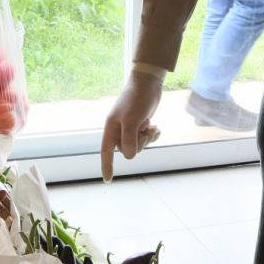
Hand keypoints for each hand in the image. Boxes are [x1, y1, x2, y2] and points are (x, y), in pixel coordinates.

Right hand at [100, 64, 165, 182]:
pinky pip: (145, 138)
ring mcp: (130, 127)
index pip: (106, 152)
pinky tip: (156, 126)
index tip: (108, 180)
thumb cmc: (137, 99)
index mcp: (111, 128)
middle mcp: (119, 129)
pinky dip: (152, 134)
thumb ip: (128, 139)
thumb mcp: (132, 120)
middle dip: (139, 144)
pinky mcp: (140, 124)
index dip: (107, 166)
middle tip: (145, 131)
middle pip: (126, 149)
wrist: (148, 83)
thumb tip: (128, 157)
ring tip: (152, 127)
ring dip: (147, 139)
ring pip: (138, 144)